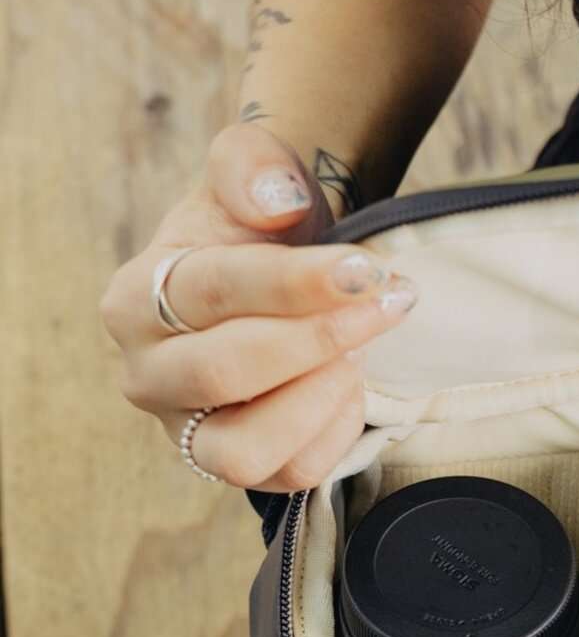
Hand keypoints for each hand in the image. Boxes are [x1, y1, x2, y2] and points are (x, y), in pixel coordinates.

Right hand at [101, 124, 414, 489]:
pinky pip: (293, 471)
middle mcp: (146, 374)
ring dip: (319, 398)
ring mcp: (188, 431)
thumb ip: (252, 165)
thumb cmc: (258, 232)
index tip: (368, 268)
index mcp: (135, 299)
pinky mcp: (239, 466)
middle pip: (223, 373)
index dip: (295, 282)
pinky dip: (335, 430)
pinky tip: (349, 382)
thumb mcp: (252, 176)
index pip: (211, 293)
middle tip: (387, 303)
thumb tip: (276, 198)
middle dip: (319, 339)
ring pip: (245, 449)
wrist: (281, 276)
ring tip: (358, 349)